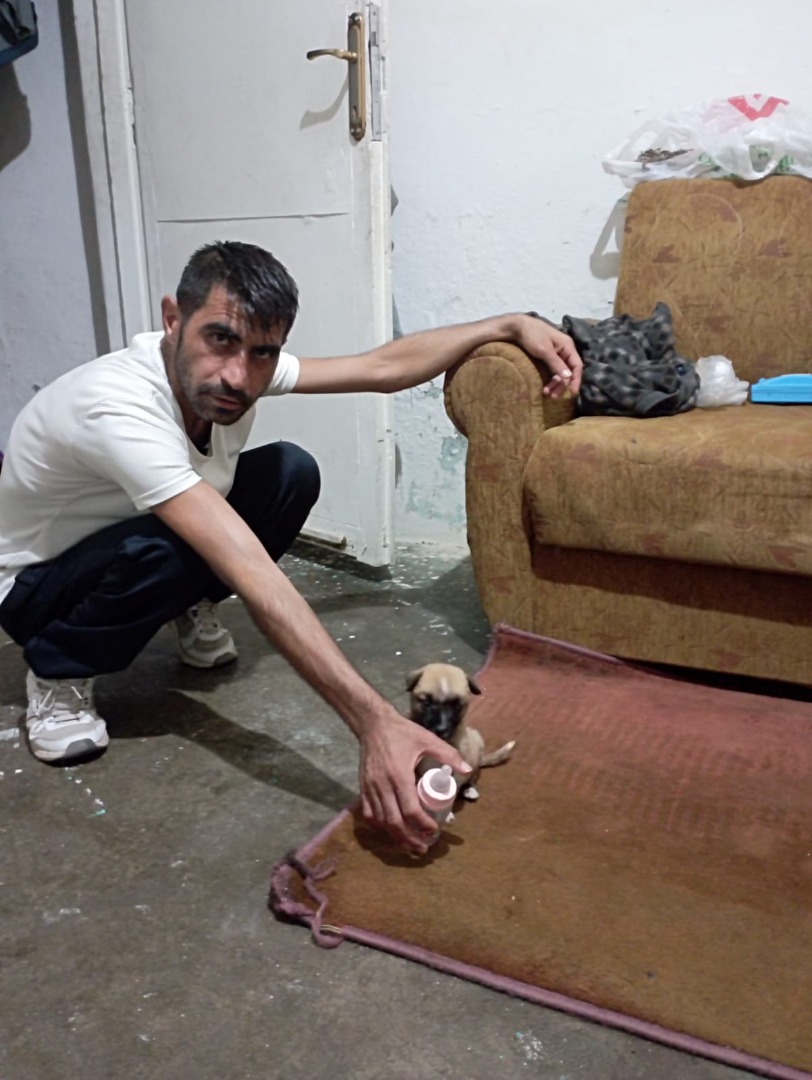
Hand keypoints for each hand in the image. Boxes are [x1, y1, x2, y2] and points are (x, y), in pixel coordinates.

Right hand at [358, 707, 471, 853]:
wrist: (373, 724)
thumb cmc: (402, 732)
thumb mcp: (427, 739)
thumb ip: (448, 754)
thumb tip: (467, 769)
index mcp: (399, 775)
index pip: (411, 809)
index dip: (423, 824)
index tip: (434, 830)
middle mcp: (383, 785)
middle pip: (395, 822)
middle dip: (410, 839)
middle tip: (423, 847)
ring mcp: (370, 788)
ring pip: (381, 821)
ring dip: (395, 836)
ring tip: (410, 843)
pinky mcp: (363, 787)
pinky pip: (369, 814)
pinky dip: (381, 825)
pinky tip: (392, 829)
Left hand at [515, 316, 582, 398]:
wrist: (517, 327)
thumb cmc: (532, 335)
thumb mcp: (544, 350)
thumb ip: (556, 363)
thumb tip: (568, 377)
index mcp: (568, 346)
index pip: (577, 366)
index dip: (576, 380)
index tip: (572, 393)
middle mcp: (565, 350)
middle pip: (569, 371)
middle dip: (562, 384)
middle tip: (554, 397)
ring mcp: (558, 354)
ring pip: (561, 372)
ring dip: (556, 384)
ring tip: (546, 394)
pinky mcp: (549, 357)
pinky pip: (554, 371)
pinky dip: (551, 379)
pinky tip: (545, 387)